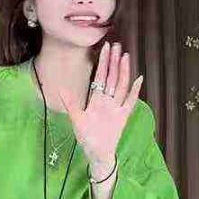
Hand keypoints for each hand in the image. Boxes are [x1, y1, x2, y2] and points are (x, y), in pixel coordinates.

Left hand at [57, 41, 142, 166]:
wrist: (96, 153)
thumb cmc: (87, 137)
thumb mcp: (76, 119)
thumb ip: (71, 103)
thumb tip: (60, 89)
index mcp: (97, 100)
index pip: (101, 77)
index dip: (103, 63)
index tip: (105, 48)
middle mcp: (108, 101)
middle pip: (113, 77)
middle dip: (114, 62)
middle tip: (116, 45)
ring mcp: (116, 108)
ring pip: (122, 86)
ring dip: (124, 72)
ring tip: (125, 57)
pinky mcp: (123, 117)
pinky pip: (130, 102)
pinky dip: (135, 91)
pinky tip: (138, 80)